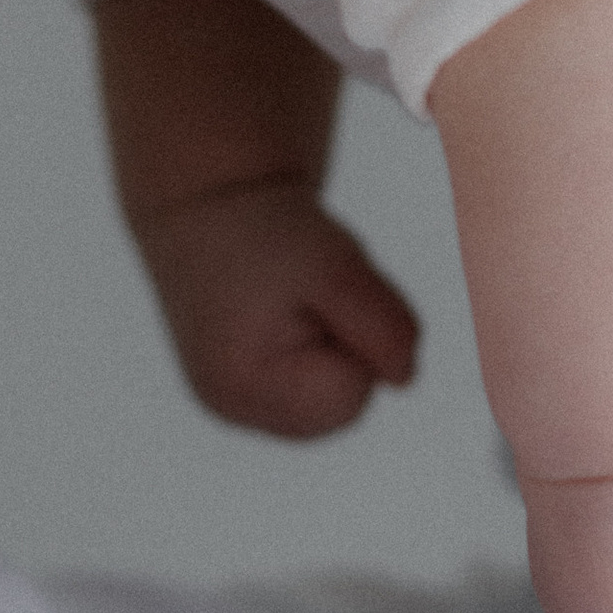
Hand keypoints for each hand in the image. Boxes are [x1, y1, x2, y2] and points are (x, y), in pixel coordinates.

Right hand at [131, 176, 418, 439]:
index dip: (353, 334)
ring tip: (290, 300)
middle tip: (302, 292)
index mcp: (245, 384)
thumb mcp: (337, 265)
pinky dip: (315, 354)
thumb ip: (384, 327)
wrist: (207, 204)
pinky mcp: (244, 395)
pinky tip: (281, 317)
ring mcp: (236, 407)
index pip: (354, 392)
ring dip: (332, 347)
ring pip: (334, 400)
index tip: (310, 290)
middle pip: (347, 405)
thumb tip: (405, 379)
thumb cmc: (268, 230)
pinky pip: (313, 392)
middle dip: (345, 345)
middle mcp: (234, 409)